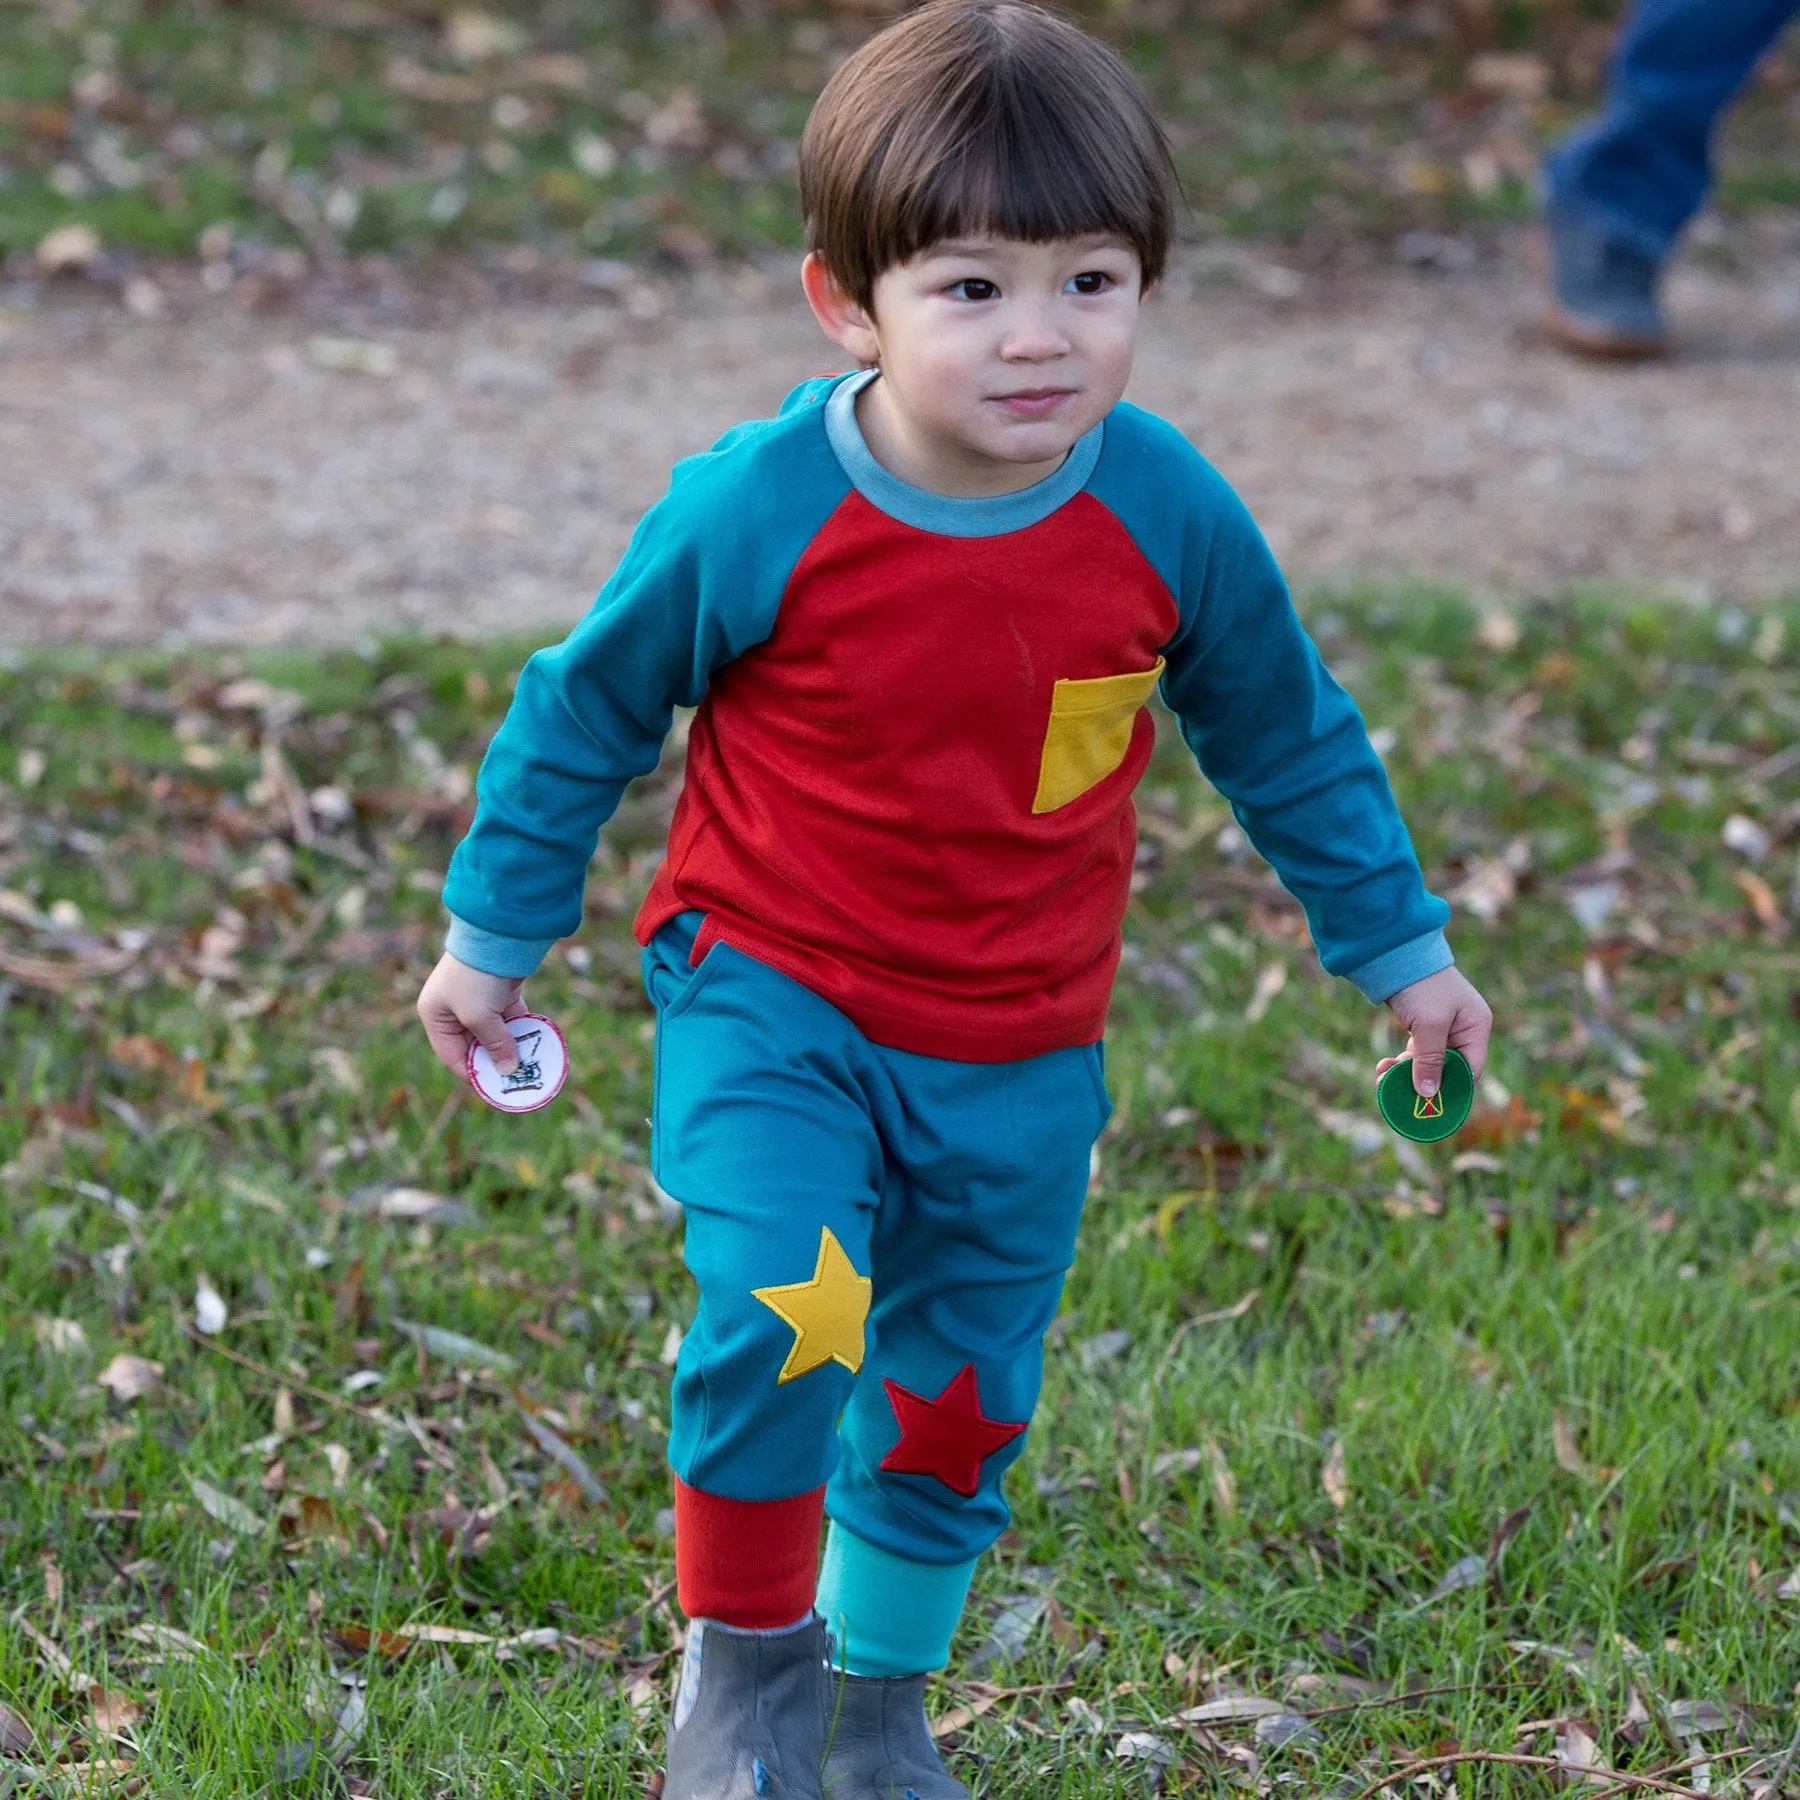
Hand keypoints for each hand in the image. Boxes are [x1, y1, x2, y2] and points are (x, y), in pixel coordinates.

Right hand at [417, 953, 528, 1081]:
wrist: (497, 935)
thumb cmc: (476, 979)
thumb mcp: (479, 1017)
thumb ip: (494, 1045)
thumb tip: (509, 1070)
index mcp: (435, 1015)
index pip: (452, 1055)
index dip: (472, 1073)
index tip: (494, 1090)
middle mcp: (453, 1008)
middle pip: (474, 1045)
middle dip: (494, 1062)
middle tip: (515, 1080)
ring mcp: (477, 999)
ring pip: (495, 1032)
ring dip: (510, 1047)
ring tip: (529, 1066)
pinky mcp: (499, 991)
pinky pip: (510, 1018)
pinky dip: (520, 1030)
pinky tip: (535, 1044)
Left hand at [1377, 966, 1491, 1096]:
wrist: (1394, 952)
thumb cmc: (1421, 985)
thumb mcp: (1429, 1025)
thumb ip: (1430, 1059)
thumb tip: (1428, 1093)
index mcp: (1476, 1027)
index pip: (1470, 1070)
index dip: (1452, 1090)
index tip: (1430, 1108)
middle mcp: (1463, 1029)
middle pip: (1448, 1070)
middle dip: (1423, 1083)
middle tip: (1398, 1096)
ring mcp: (1443, 1028)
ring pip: (1428, 1063)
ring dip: (1406, 1074)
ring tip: (1382, 1078)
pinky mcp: (1423, 1026)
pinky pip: (1416, 1053)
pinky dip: (1401, 1062)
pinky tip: (1383, 1067)